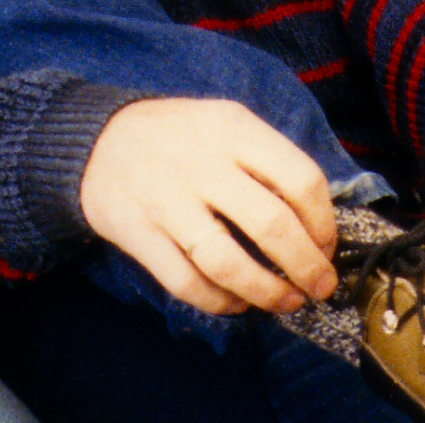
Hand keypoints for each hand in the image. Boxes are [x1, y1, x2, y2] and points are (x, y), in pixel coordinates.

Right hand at [79, 98, 337, 315]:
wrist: (96, 140)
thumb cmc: (178, 137)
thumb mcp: (225, 122)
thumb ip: (268, 158)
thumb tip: (317, 220)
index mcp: (233, 129)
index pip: (300, 179)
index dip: (324, 223)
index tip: (328, 247)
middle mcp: (202, 163)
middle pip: (271, 225)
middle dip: (307, 267)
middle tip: (320, 287)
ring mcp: (167, 201)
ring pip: (229, 263)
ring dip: (268, 293)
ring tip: (287, 302)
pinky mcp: (139, 235)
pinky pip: (187, 283)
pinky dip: (220, 302)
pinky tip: (238, 303)